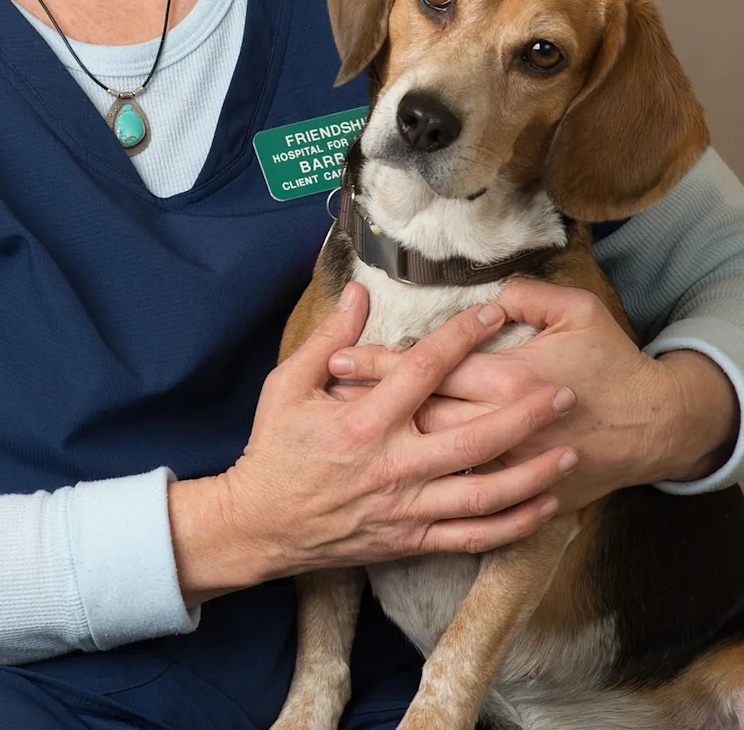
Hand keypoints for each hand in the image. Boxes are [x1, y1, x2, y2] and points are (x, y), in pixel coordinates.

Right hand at [209, 282, 577, 585]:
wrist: (261, 524)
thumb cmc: (274, 449)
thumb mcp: (286, 384)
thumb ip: (328, 338)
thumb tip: (357, 293)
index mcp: (364, 422)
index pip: (425, 370)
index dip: (462, 337)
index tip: (494, 313)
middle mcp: (393, 466)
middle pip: (473, 436)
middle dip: (524, 413)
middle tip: (564, 391)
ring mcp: (407, 507)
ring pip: (484, 493)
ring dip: (532, 474)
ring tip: (570, 451)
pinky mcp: (412, 539)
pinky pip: (472, 535)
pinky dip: (513, 525)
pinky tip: (543, 507)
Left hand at [327, 278, 738, 511]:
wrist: (652, 426)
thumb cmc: (612, 362)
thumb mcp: (579, 311)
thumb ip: (530, 294)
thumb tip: (486, 289)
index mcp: (509, 379)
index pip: (431, 371)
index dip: (383, 362)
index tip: (341, 356)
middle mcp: (501, 429)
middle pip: (418, 417)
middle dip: (369, 404)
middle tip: (324, 392)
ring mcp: (509, 467)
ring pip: (432, 462)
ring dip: (387, 446)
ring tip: (340, 432)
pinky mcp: (520, 493)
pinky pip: (465, 504)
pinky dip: (426, 490)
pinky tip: (393, 479)